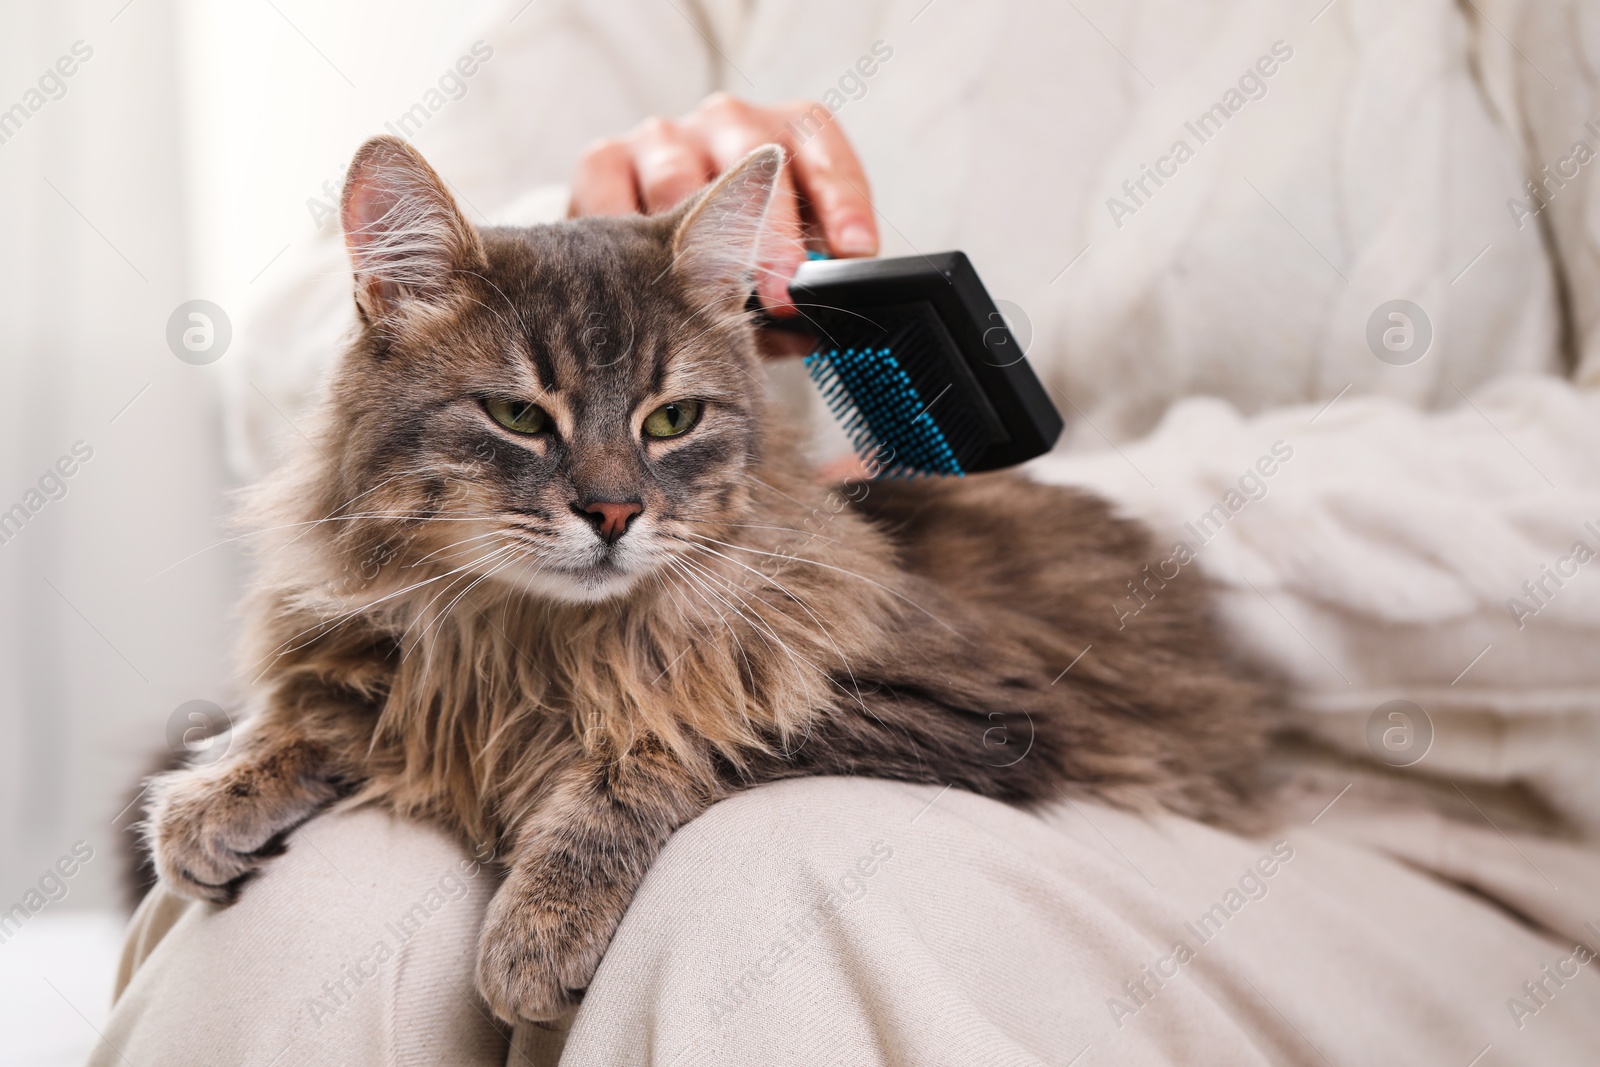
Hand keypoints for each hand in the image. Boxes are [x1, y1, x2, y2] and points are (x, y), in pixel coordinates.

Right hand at [568, 92, 878, 314]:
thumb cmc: (733, 262)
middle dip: (769, 234)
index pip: (827, 160)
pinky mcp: (606, 159)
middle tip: (781, 292)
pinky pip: (610, 193)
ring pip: (676, 177)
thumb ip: (797, 295)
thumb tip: (805, 334)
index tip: (855, 251)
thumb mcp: (781, 270)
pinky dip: (622, 235)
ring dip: (690, 240)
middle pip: (754, 163)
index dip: (843, 205)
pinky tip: (632, 274)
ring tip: (701, 292)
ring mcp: (666, 138)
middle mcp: (731, 123)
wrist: (646, 248)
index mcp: (794, 137)